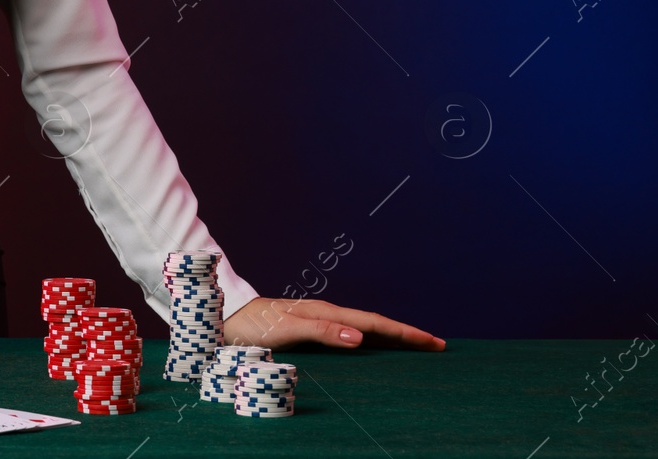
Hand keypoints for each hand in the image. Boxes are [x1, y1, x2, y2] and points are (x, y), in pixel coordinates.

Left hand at [223, 296, 445, 351]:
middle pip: (375, 325)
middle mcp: (325, 314)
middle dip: (406, 334)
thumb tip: (360, 337)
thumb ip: (322, 332)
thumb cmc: (251, 326)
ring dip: (390, 337)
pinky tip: (372, 348)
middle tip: (437, 345)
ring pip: (364, 329)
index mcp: (325, 313)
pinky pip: (349, 334)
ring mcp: (317, 320)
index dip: (405, 333)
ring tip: (414, 346)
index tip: (434, 342)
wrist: (223, 318)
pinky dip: (369, 340)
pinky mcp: (308, 329)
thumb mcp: (286, 329)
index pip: (375, 324)